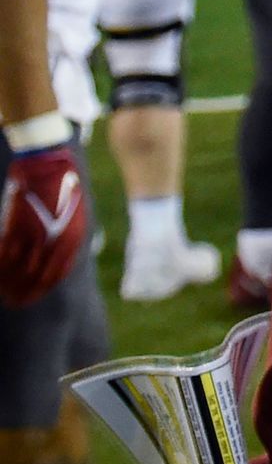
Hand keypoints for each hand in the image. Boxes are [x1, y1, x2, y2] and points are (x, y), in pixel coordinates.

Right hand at [0, 138, 88, 308]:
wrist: (48, 162)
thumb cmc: (57, 185)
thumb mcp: (68, 213)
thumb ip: (60, 235)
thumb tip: (48, 254)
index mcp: (72, 237)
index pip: (56, 273)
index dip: (40, 288)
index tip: (28, 298)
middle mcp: (57, 239)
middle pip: (37, 276)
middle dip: (23, 291)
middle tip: (11, 300)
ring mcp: (37, 233)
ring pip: (19, 268)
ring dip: (8, 281)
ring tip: (1, 291)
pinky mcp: (18, 226)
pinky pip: (5, 253)